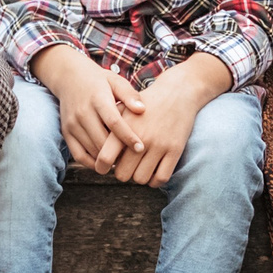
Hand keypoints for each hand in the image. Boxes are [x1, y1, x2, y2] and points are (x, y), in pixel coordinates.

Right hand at [32, 44, 149, 167]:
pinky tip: (106, 161)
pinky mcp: (66, 133)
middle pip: (102, 140)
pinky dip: (93, 163)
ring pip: (92, 150)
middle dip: (119, 152)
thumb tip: (142, 110)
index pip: (114, 123)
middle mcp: (82, 112)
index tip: (141, 148)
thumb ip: (129, 95)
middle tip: (135, 158)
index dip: (128, 137)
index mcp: (98, 99)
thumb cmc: (100, 81)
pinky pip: (79, 155)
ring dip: (108, 159)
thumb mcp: (116, 81)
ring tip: (124, 161)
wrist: (69, 78)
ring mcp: (72, 124)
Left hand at [100, 53, 230, 187]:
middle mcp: (141, 137)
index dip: (100, 167)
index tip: (104, 166)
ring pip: (140, 179)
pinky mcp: (175, 150)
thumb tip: (94, 149)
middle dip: (122, 172)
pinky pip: (161, 178)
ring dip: (139, 176)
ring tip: (139, 167)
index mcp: (124, 127)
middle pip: (122, 174)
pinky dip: (155, 180)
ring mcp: (159, 145)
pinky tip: (153, 171)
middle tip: (125, 165)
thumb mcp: (125, 109)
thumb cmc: (147, 102)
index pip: (104, 158)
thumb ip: (109, 128)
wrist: (178, 91)